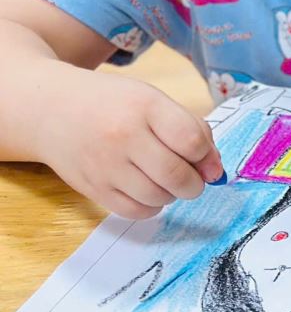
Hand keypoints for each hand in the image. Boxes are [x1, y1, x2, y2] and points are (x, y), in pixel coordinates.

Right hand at [37, 68, 221, 218]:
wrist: (52, 110)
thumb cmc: (114, 104)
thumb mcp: (154, 100)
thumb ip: (191, 129)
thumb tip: (215, 170)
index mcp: (145, 107)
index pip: (191, 141)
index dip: (208, 156)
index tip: (207, 161)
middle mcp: (123, 136)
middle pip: (177, 175)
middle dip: (195, 183)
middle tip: (192, 178)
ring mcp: (105, 164)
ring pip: (159, 197)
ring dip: (173, 194)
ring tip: (166, 180)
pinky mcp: (92, 188)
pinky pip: (135, 211)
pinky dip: (152, 206)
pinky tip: (148, 190)